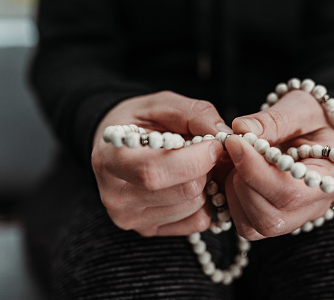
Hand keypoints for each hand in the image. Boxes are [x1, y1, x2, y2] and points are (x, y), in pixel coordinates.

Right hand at [91, 91, 230, 235]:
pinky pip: (197, 221)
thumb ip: (193, 113)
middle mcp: (116, 196)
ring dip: (206, 183)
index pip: (155, 171)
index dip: (196, 158)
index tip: (213, 143)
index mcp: (110, 160)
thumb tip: (223, 135)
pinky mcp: (149, 230)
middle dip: (206, 168)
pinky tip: (188, 182)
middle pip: (184, 190)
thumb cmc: (138, 122)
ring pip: (195, 206)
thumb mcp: (160, 104)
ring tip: (191, 165)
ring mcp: (132, 218)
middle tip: (204, 152)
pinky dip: (204, 202)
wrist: (116, 147)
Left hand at [224, 90, 333, 239]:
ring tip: (238, 159)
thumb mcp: (301, 108)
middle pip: (270, 217)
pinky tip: (235, 173)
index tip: (234, 141)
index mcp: (330, 178)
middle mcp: (313, 208)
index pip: (289, 191)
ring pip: (253, 226)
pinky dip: (230, 200)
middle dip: (243, 181)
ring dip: (233, 191)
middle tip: (237, 148)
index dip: (254, 170)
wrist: (314, 130)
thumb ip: (275, 119)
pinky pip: (245, 225)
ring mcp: (293, 219)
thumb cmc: (312, 118)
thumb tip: (241, 129)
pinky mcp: (272, 221)